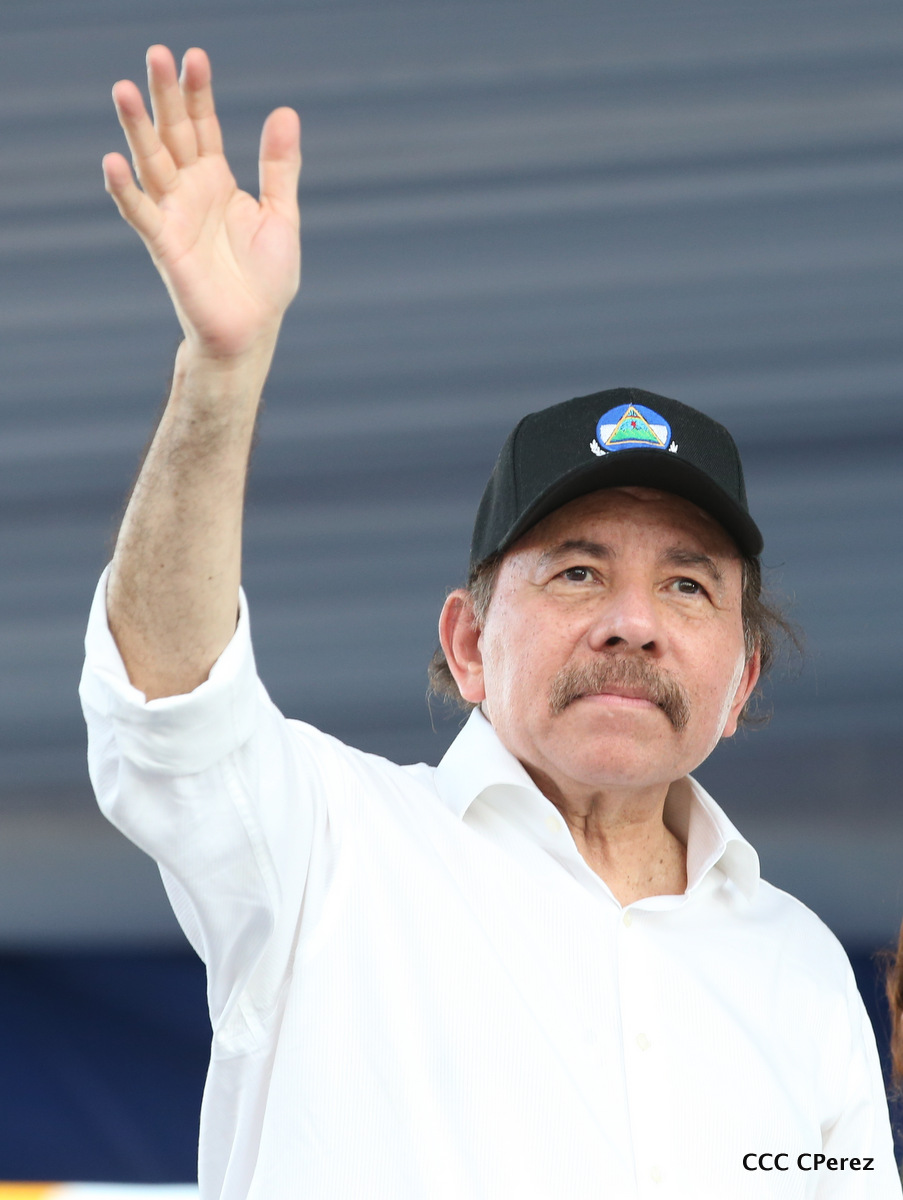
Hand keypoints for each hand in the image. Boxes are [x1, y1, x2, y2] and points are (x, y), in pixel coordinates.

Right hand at [103, 45, 300, 361]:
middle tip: (156, 53)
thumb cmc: (266, 280)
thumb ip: (280, 167)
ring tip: (124, 89)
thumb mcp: (281, 215)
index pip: (203, 126)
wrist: (252, 330)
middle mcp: (190, 192)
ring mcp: (174, 216)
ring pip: (151, 163)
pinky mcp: (165, 246)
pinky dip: (125, 189)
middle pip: (173, 134)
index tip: (195, 57)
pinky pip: (140, 213)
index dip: (198, 93)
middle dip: (164, 96)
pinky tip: (112, 160)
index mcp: (217, 181)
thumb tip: (285, 112)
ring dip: (136, 129)